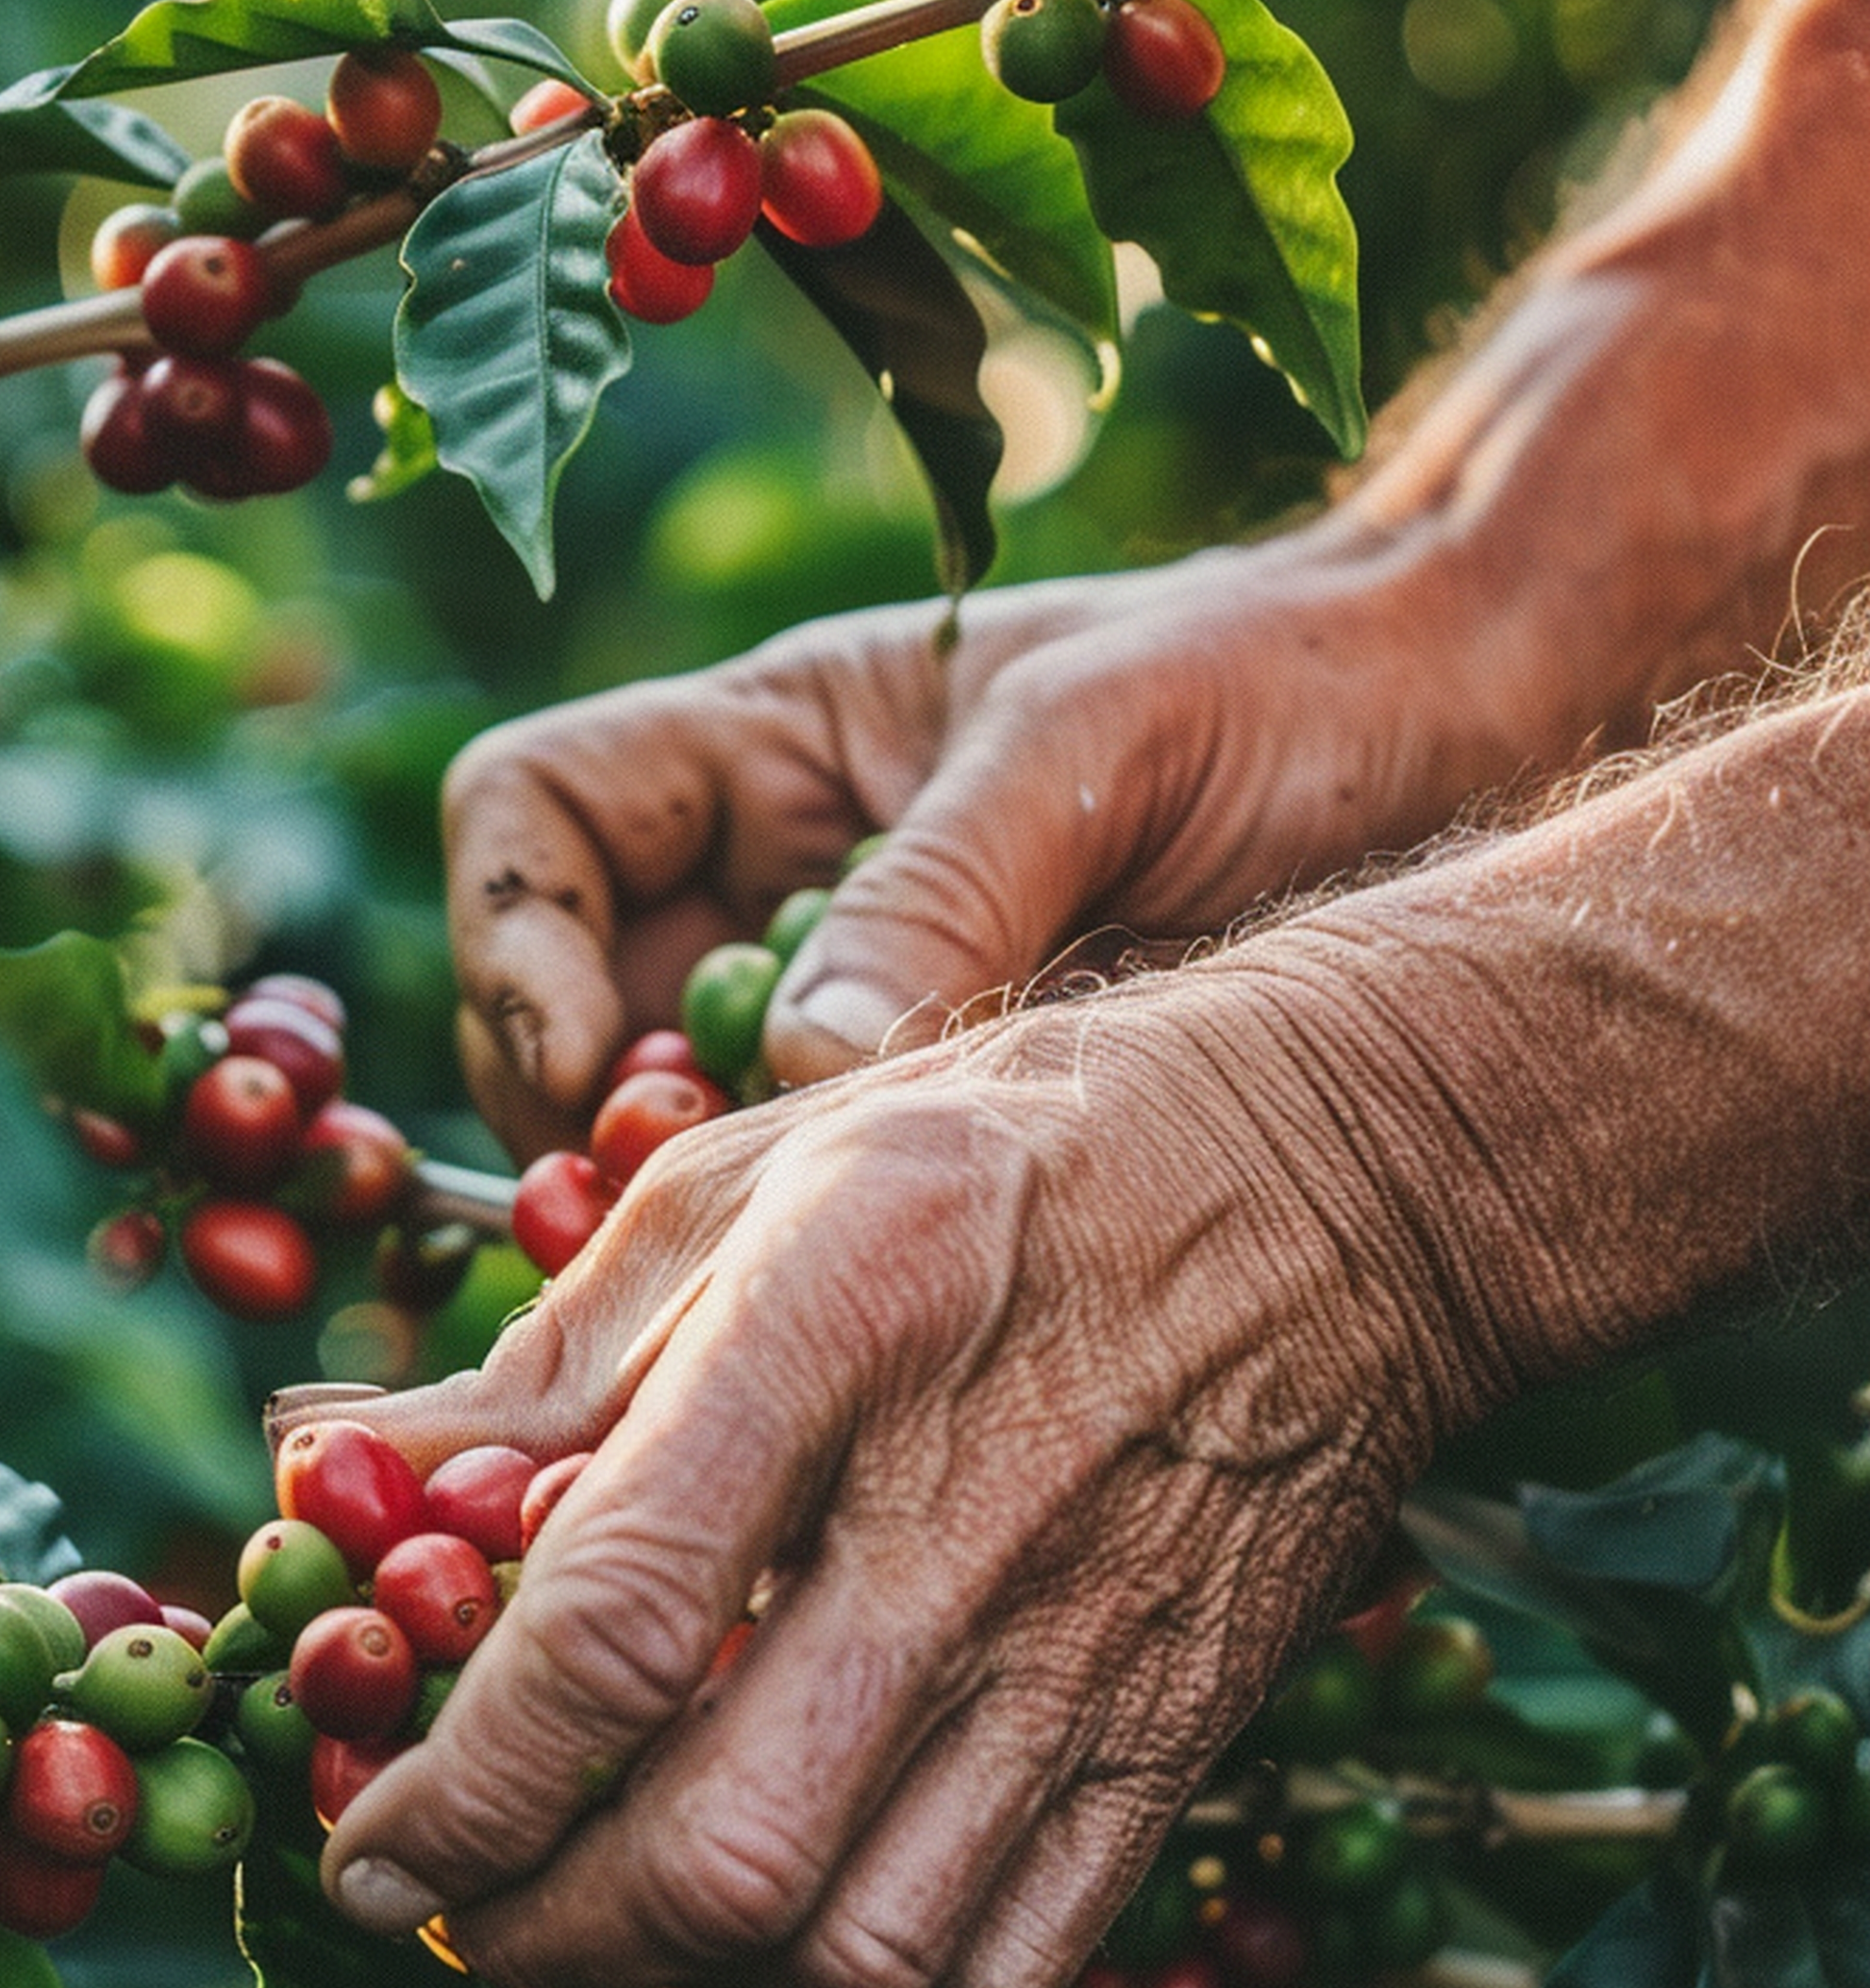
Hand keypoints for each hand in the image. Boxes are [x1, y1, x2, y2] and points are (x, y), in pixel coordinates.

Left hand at [308, 965, 1494, 1987]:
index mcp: (832, 1328)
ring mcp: (1087, 1646)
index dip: (458, 1782)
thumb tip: (316, 1475)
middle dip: (541, 1933)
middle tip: (459, 1916)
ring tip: (621, 1913)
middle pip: (722, 1849)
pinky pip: (1004, 1969)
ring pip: (854, 1951)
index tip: (364, 1844)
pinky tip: (803, 1913)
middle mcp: (962, 1513)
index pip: (606, 1628)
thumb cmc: (1003, 1158)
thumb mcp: (747, 1181)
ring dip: (698, 1980)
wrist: (1348, 1180)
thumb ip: (532, 1360)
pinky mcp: (1179, 1733)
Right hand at [447, 0, 1869, 1166]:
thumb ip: (939, 892)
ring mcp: (862, 1006)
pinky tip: (875, 1302)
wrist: (1471, 733)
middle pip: (572, 1008)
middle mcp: (787, 882)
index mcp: (781, 747)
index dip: (517, 940)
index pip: (540, 817)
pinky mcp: (954, 1116)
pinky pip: (823, 1197)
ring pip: (682, 1134)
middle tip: (676, 1221)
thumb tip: (787, 1070)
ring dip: (691, 1219)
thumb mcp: (1096, 748)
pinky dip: (814, 1257)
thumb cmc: (1281, 685)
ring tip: (775, 1276)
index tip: (601, 1065)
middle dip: (593, 1124)